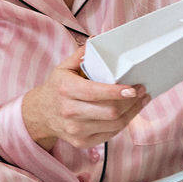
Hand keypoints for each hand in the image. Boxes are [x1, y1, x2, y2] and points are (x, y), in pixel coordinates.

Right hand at [22, 45, 147, 149]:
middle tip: (142, 91)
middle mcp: (69, 111)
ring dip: (132, 112)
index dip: (117, 92)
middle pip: (109, 111)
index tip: (134, 88)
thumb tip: (97, 40)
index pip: (96, 93)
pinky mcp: (81, 141)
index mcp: (66, 90)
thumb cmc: (57, 88)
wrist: (40, 114)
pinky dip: (123, 123)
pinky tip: (129, 113)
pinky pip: (110, 134)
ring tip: (140, 101)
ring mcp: (75, 129)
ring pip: (113, 124)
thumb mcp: (63, 68)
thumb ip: (81, 54)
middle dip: (131, 102)